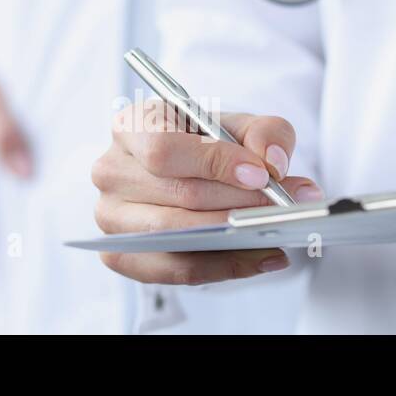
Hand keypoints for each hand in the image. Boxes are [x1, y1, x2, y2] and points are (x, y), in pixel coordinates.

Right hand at [92, 100, 322, 284]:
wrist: (185, 173)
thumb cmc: (204, 146)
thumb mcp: (238, 126)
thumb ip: (264, 132)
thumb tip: (274, 162)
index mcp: (131, 127)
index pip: (165, 147)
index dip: (214, 163)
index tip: (261, 175)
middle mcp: (111, 171)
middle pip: (177, 195)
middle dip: (237, 204)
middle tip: (284, 209)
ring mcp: (111, 217)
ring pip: (174, 236)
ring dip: (232, 239)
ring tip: (277, 235)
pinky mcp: (120, 254)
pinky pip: (174, 269)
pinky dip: (222, 268)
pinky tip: (260, 258)